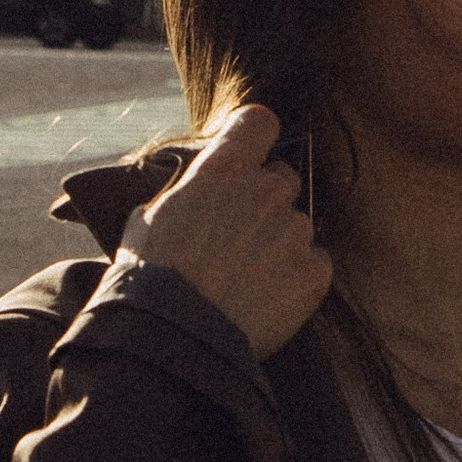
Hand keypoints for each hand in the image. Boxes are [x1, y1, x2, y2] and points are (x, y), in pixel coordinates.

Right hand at [126, 105, 331, 362]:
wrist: (175, 339)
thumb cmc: (150, 280)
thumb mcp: (146, 222)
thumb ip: (181, 198)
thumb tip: (187, 199)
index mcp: (223, 169)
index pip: (259, 122)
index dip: (255, 136)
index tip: (249, 155)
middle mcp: (266, 190)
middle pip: (282, 178)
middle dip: (265, 200)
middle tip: (239, 236)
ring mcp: (295, 230)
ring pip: (297, 225)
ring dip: (279, 244)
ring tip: (246, 280)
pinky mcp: (314, 271)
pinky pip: (315, 263)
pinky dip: (298, 278)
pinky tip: (266, 299)